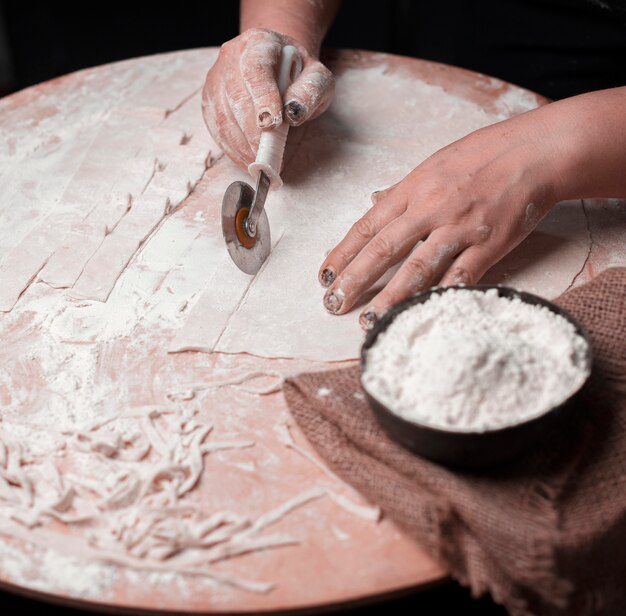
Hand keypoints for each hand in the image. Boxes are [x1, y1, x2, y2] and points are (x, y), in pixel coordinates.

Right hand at [202, 28, 333, 168]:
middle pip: (235, 95)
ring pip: (222, 114)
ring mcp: (216, 78)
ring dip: (241, 144)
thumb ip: (310, 91)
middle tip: (268, 155)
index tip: (273, 124)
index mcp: (259, 43)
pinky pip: (216, 128)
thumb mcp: (316, 77)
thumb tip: (293, 112)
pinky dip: (232, 149)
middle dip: (252, 130)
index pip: (256, 69)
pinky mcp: (210, 100)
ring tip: (261, 163)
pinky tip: (247, 160)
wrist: (279, 65)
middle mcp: (231, 56)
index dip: (262, 97)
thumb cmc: (298, 74)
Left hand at [318, 111, 560, 328]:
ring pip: (417, 268)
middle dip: (354, 279)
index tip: (324, 275)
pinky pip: (460, 276)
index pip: (367, 226)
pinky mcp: (490, 244)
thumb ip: (402, 190)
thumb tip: (374, 202)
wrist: (536, 152)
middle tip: (333, 304)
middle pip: (383, 249)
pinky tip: (420, 315)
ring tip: (370, 321)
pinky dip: (439, 296)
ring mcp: (460, 228)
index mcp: (412, 189)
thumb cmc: (483, 155)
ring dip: (390, 298)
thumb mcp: (433, 165)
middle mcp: (430, 208)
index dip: (343, 253)